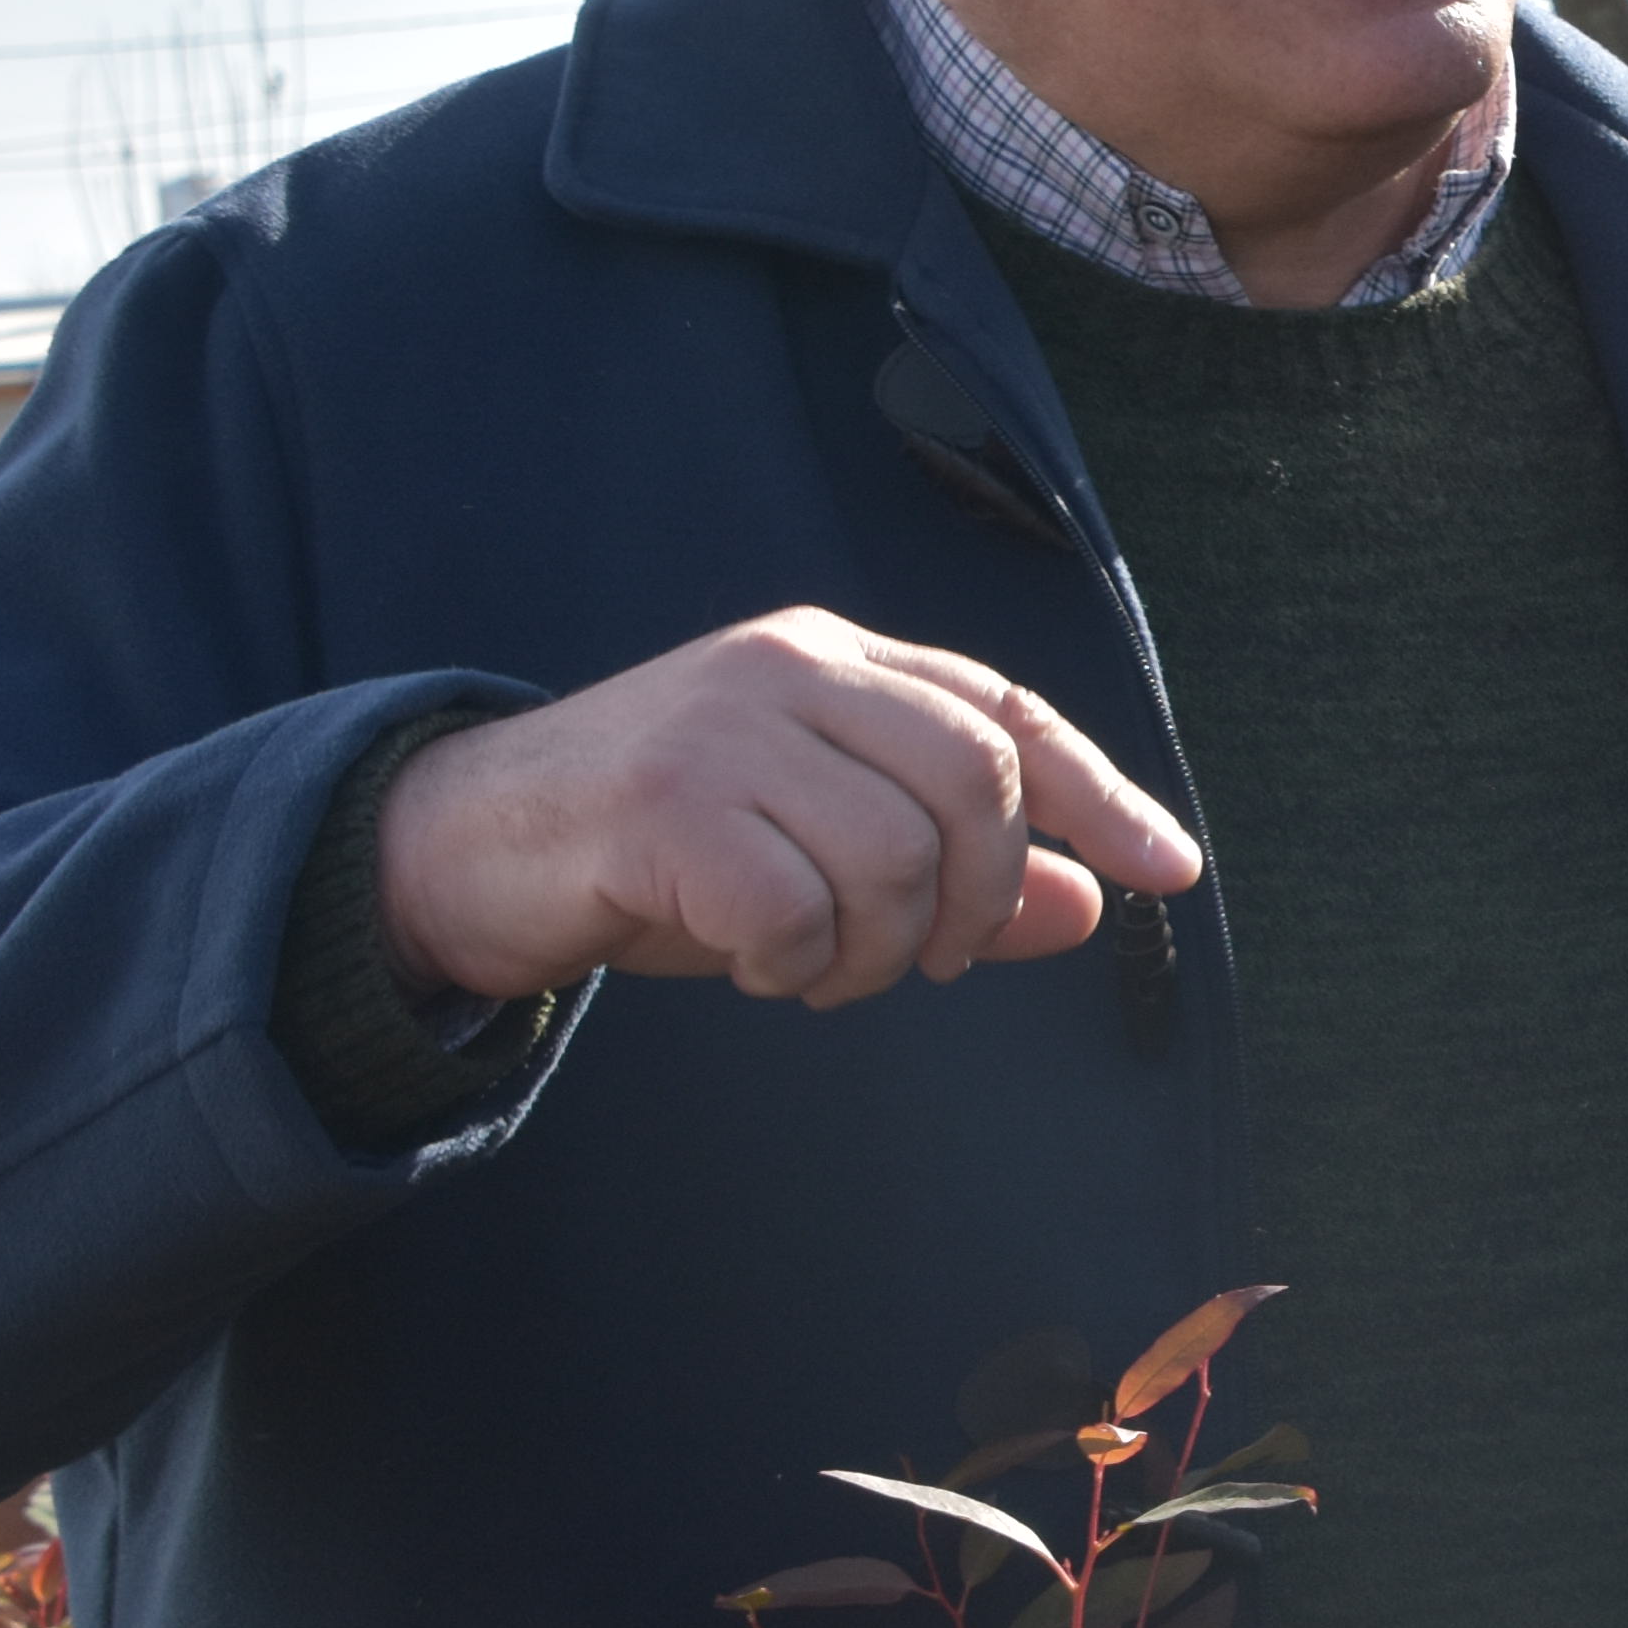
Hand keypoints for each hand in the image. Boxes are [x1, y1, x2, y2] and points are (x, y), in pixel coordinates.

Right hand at [372, 609, 1198, 1007]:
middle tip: (920, 962)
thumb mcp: (818, 851)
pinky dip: (793, 965)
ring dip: (874, 953)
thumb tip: (1090, 904)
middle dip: (977, 902)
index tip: (1169, 873)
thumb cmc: (656, 851)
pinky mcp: (661, 803)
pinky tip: (752, 963)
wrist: (459, 845)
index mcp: (838, 661)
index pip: (1007, 714)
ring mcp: (723, 727)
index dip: (1100, 795)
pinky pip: (795, 909)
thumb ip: (952, 870)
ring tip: (815, 966)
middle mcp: (790, 668)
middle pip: (975, 785)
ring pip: (896, 858)